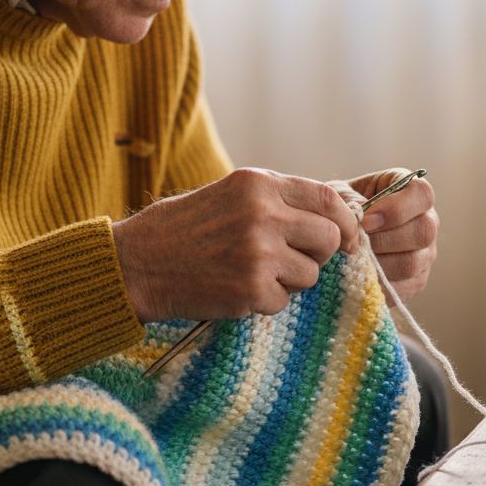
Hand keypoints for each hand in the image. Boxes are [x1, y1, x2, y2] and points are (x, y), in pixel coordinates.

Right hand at [112, 168, 359, 322]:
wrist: (135, 264)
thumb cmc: (182, 229)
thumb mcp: (230, 194)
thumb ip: (278, 201)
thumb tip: (334, 217)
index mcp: (259, 184)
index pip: (328, 198)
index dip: (346, 221)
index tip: (350, 238)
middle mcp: (263, 213)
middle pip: (329, 238)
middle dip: (319, 255)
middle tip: (292, 260)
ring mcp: (258, 252)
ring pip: (310, 274)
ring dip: (289, 281)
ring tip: (250, 272)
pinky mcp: (250, 289)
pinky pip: (283, 301)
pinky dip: (264, 302)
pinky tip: (234, 289)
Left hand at [343, 168, 438, 299]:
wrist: (336, 238)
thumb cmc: (340, 208)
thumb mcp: (337, 194)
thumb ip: (347, 199)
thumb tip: (360, 214)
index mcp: (411, 191)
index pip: (422, 193)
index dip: (397, 207)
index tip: (366, 219)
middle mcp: (427, 220)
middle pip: (424, 230)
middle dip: (385, 238)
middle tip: (357, 242)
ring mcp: (425, 252)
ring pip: (413, 261)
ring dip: (378, 262)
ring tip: (353, 258)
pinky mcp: (416, 280)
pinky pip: (404, 286)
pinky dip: (377, 282)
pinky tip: (358, 274)